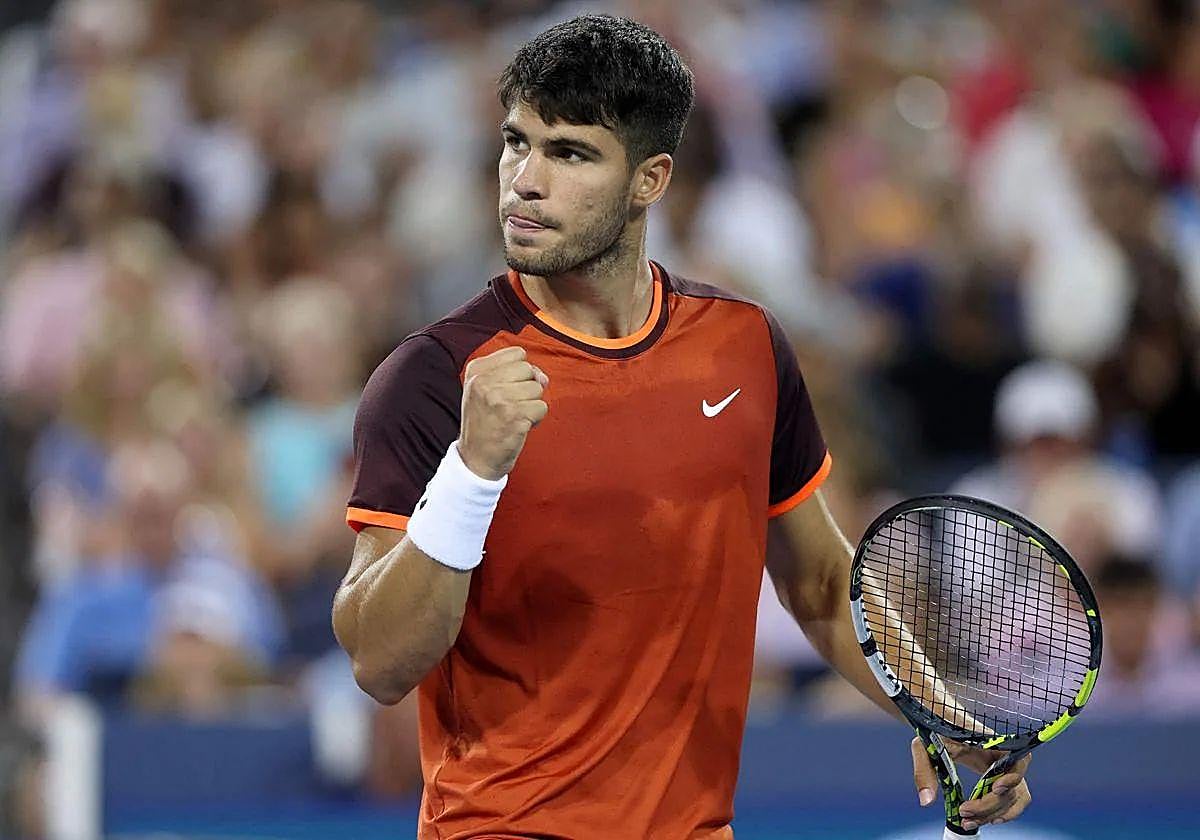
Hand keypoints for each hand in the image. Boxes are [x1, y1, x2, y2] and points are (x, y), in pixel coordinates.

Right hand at [459, 346, 548, 480]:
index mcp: (476, 370)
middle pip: (529, 369)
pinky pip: (542, 407)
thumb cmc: (485, 422)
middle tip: (511, 406)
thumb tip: (542, 377)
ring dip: (532, 405)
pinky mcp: (514, 416)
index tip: (508, 388)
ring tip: (514, 417)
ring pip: (537, 389)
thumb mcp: (486, 390)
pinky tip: (519, 426)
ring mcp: (499, 399)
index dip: (521, 372)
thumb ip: (514, 374)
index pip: (517, 353)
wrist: (475, 458)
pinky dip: (536, 419)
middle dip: (527, 388)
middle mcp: (484, 382)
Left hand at [911, 737, 1031, 830]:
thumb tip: (927, 801)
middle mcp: (1001, 756)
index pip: (1018, 758)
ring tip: (969, 822)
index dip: (1013, 776)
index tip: (996, 788)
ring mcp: (1000, 768)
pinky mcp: (995, 777)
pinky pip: (1010, 799)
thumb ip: (923, 772)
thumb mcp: (923, 746)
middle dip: (989, 805)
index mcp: (988, 742)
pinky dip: (1002, 812)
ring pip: (1013, 797)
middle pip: (1012, 787)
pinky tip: (985, 819)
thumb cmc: (932, 729)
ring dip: (995, 813)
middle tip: (964, 812)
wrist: (936, 721)